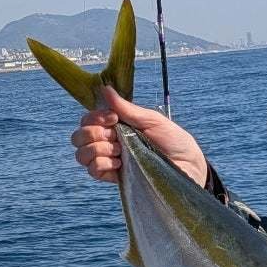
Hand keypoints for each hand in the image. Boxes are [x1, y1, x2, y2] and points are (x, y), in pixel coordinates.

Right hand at [70, 87, 207, 186]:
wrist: (188, 165)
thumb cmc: (174, 140)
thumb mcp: (151, 120)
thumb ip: (126, 108)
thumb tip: (104, 88)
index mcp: (116, 126)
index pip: (87, 120)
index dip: (94, 118)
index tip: (113, 118)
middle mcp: (109, 142)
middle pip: (78, 138)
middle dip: (92, 133)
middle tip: (114, 135)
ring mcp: (110, 161)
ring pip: (81, 155)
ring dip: (98, 149)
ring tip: (120, 151)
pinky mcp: (115, 178)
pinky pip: (93, 171)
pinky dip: (103, 164)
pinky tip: (120, 163)